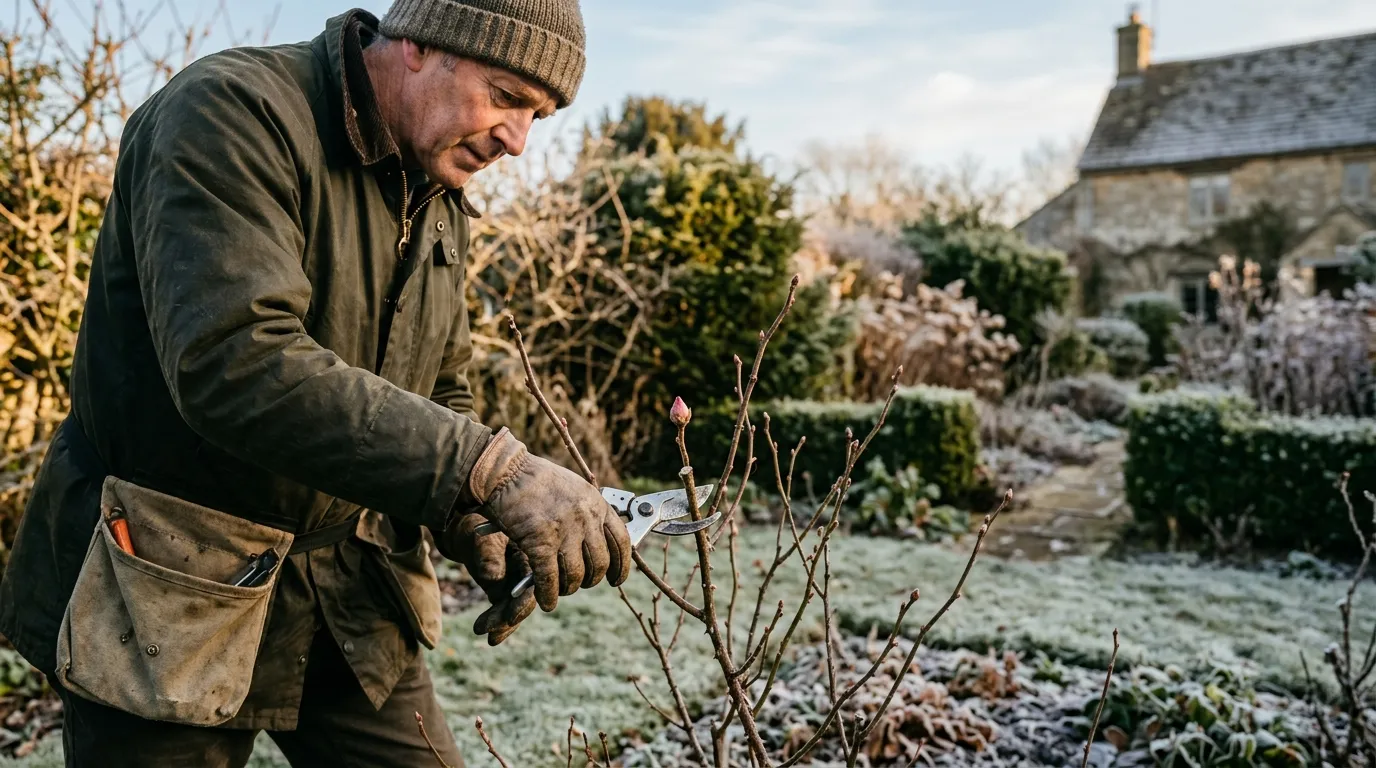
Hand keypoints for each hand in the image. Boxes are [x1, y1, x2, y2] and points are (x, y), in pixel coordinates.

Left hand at [435, 514, 534, 645]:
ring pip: (517, 607)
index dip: (524, 601)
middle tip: (490, 630)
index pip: (534, 581)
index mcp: (532, 553)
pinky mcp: (507, 589)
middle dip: (510, 617)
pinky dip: (499, 623)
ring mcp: (519, 580)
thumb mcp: (479, 536)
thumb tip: (494, 577)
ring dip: (502, 624)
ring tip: (481, 630)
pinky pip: (507, 609)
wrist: (463, 529)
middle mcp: (530, 568)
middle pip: (528, 598)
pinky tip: (489, 636)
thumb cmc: (474, 527)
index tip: (510, 617)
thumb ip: (488, 554)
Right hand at [465, 428, 631, 611]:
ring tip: (559, 590)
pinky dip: (548, 595)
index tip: (616, 579)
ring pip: (576, 575)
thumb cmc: (534, 479)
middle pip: (600, 564)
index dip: (621, 566)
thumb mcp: (573, 489)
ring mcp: (564, 530)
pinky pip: (549, 579)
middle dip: (590, 579)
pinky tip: (545, 600)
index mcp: (597, 503)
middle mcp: (586, 517)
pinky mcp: (540, 542)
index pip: (621, 542)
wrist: (505, 471)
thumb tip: (598, 540)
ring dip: (568, 588)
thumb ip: (588, 512)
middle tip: (579, 583)